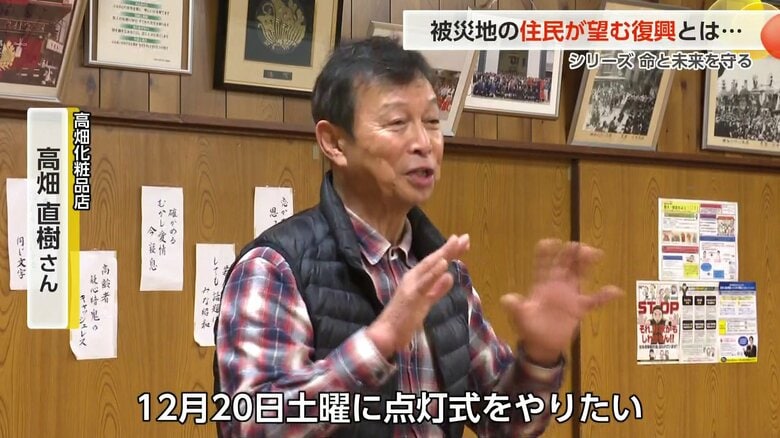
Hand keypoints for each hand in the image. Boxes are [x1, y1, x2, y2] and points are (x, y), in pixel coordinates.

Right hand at [366, 234, 469, 357]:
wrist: (386, 333)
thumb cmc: (403, 319)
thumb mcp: (425, 302)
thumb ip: (437, 290)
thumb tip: (449, 276)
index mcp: (416, 279)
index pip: (435, 263)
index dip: (449, 252)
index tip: (463, 243)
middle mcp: (413, 278)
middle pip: (434, 260)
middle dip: (449, 248)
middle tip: (465, 237)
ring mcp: (412, 285)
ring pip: (429, 266)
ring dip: (443, 253)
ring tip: (456, 242)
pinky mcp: (412, 295)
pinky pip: (425, 282)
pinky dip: (434, 272)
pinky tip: (443, 262)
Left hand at [501, 239, 622, 365]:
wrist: (540, 345)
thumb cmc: (528, 328)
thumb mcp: (519, 317)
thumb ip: (515, 307)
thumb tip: (506, 299)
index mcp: (541, 284)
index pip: (543, 263)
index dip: (546, 252)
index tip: (552, 242)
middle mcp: (556, 285)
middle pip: (565, 264)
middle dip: (571, 253)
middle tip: (578, 245)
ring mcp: (569, 295)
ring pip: (580, 274)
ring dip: (586, 263)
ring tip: (595, 253)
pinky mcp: (579, 308)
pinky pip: (594, 300)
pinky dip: (604, 296)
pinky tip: (616, 291)